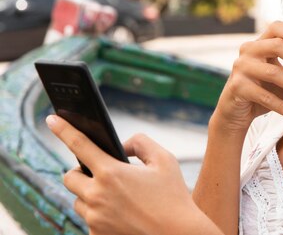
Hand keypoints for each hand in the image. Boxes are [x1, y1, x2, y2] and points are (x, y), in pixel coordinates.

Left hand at [46, 115, 220, 234]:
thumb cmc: (173, 196)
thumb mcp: (164, 160)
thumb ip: (141, 143)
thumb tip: (122, 146)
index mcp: (111, 173)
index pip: (79, 145)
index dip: (63, 129)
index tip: (51, 119)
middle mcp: (97, 196)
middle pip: (69, 177)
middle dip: (81, 172)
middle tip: (99, 172)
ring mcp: (95, 219)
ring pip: (78, 201)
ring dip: (90, 195)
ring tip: (116, 196)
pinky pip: (90, 220)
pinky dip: (100, 214)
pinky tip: (122, 214)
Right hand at [215, 21, 282, 131]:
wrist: (235, 111)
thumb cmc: (262, 89)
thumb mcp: (275, 73)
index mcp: (260, 43)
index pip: (276, 27)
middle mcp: (248, 51)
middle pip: (276, 45)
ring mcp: (241, 68)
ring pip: (273, 72)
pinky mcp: (238, 87)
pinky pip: (264, 97)